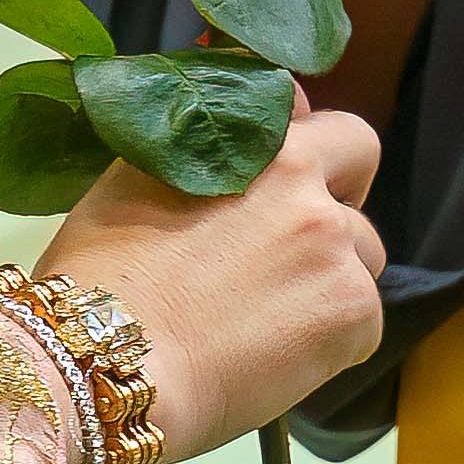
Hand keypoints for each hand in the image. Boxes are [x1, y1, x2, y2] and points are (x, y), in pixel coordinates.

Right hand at [39, 89, 384, 460]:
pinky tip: (275, 357)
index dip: (295, 142)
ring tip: (269, 318)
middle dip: (341, 189)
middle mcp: (301, 174)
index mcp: (249, 135)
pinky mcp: (352, 306)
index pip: (298, 104)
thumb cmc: (101, 278)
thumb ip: (188, 147)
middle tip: (299, 240)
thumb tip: (208, 135)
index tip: (279, 176)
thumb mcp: (136, 178)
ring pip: (362, 252)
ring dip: (330, 276)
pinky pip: (362, 321)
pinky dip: (332, 342)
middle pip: (358, 156)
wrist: (112, 359)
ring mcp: (334, 240)